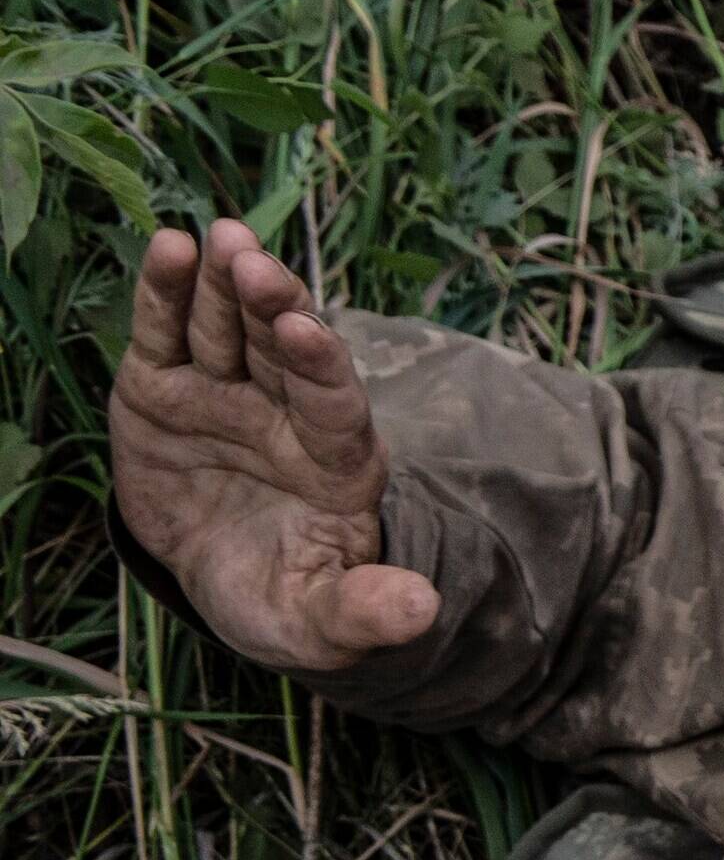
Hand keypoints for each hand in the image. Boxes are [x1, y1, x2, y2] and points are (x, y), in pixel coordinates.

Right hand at [112, 221, 437, 672]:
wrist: (227, 586)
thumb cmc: (285, 601)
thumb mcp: (322, 623)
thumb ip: (366, 612)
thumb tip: (422, 611)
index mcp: (338, 461)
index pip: (336, 404)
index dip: (321, 367)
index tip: (307, 332)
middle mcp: (287, 414)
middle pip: (285, 349)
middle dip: (274, 305)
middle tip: (254, 261)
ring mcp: (225, 396)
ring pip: (230, 328)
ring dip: (226, 282)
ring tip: (216, 237)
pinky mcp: (165, 391)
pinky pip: (168, 335)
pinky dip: (165, 292)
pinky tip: (167, 246)